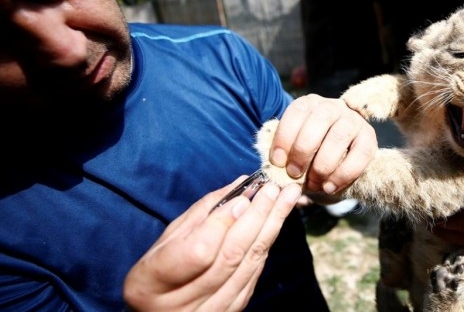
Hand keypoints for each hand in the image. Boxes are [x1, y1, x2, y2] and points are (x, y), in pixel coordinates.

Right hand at [123, 176, 301, 311]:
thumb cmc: (159, 271)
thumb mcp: (166, 240)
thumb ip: (202, 214)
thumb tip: (240, 186)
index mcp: (152, 284)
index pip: (197, 252)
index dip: (222, 223)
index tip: (243, 197)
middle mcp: (181, 305)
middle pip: (230, 256)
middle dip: (257, 217)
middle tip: (274, 188)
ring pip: (248, 265)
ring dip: (272, 227)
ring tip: (288, 198)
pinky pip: (253, 275)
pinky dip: (265, 245)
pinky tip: (276, 223)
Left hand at [268, 93, 377, 194]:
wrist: (339, 158)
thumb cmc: (310, 154)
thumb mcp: (294, 148)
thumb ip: (284, 154)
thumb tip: (274, 168)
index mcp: (310, 104)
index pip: (297, 112)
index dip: (285, 137)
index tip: (277, 162)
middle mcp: (333, 107)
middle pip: (320, 120)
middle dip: (303, 150)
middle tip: (294, 174)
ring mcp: (353, 121)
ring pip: (339, 137)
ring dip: (323, 165)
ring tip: (314, 183)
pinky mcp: (369, 138)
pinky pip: (360, 155)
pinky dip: (343, 174)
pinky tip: (330, 187)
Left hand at [433, 137, 463, 257]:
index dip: (450, 158)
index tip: (438, 150)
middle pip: (452, 188)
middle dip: (435, 179)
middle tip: (422, 169)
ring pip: (445, 212)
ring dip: (433, 202)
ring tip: (423, 191)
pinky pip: (447, 233)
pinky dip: (436, 223)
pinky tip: (431, 212)